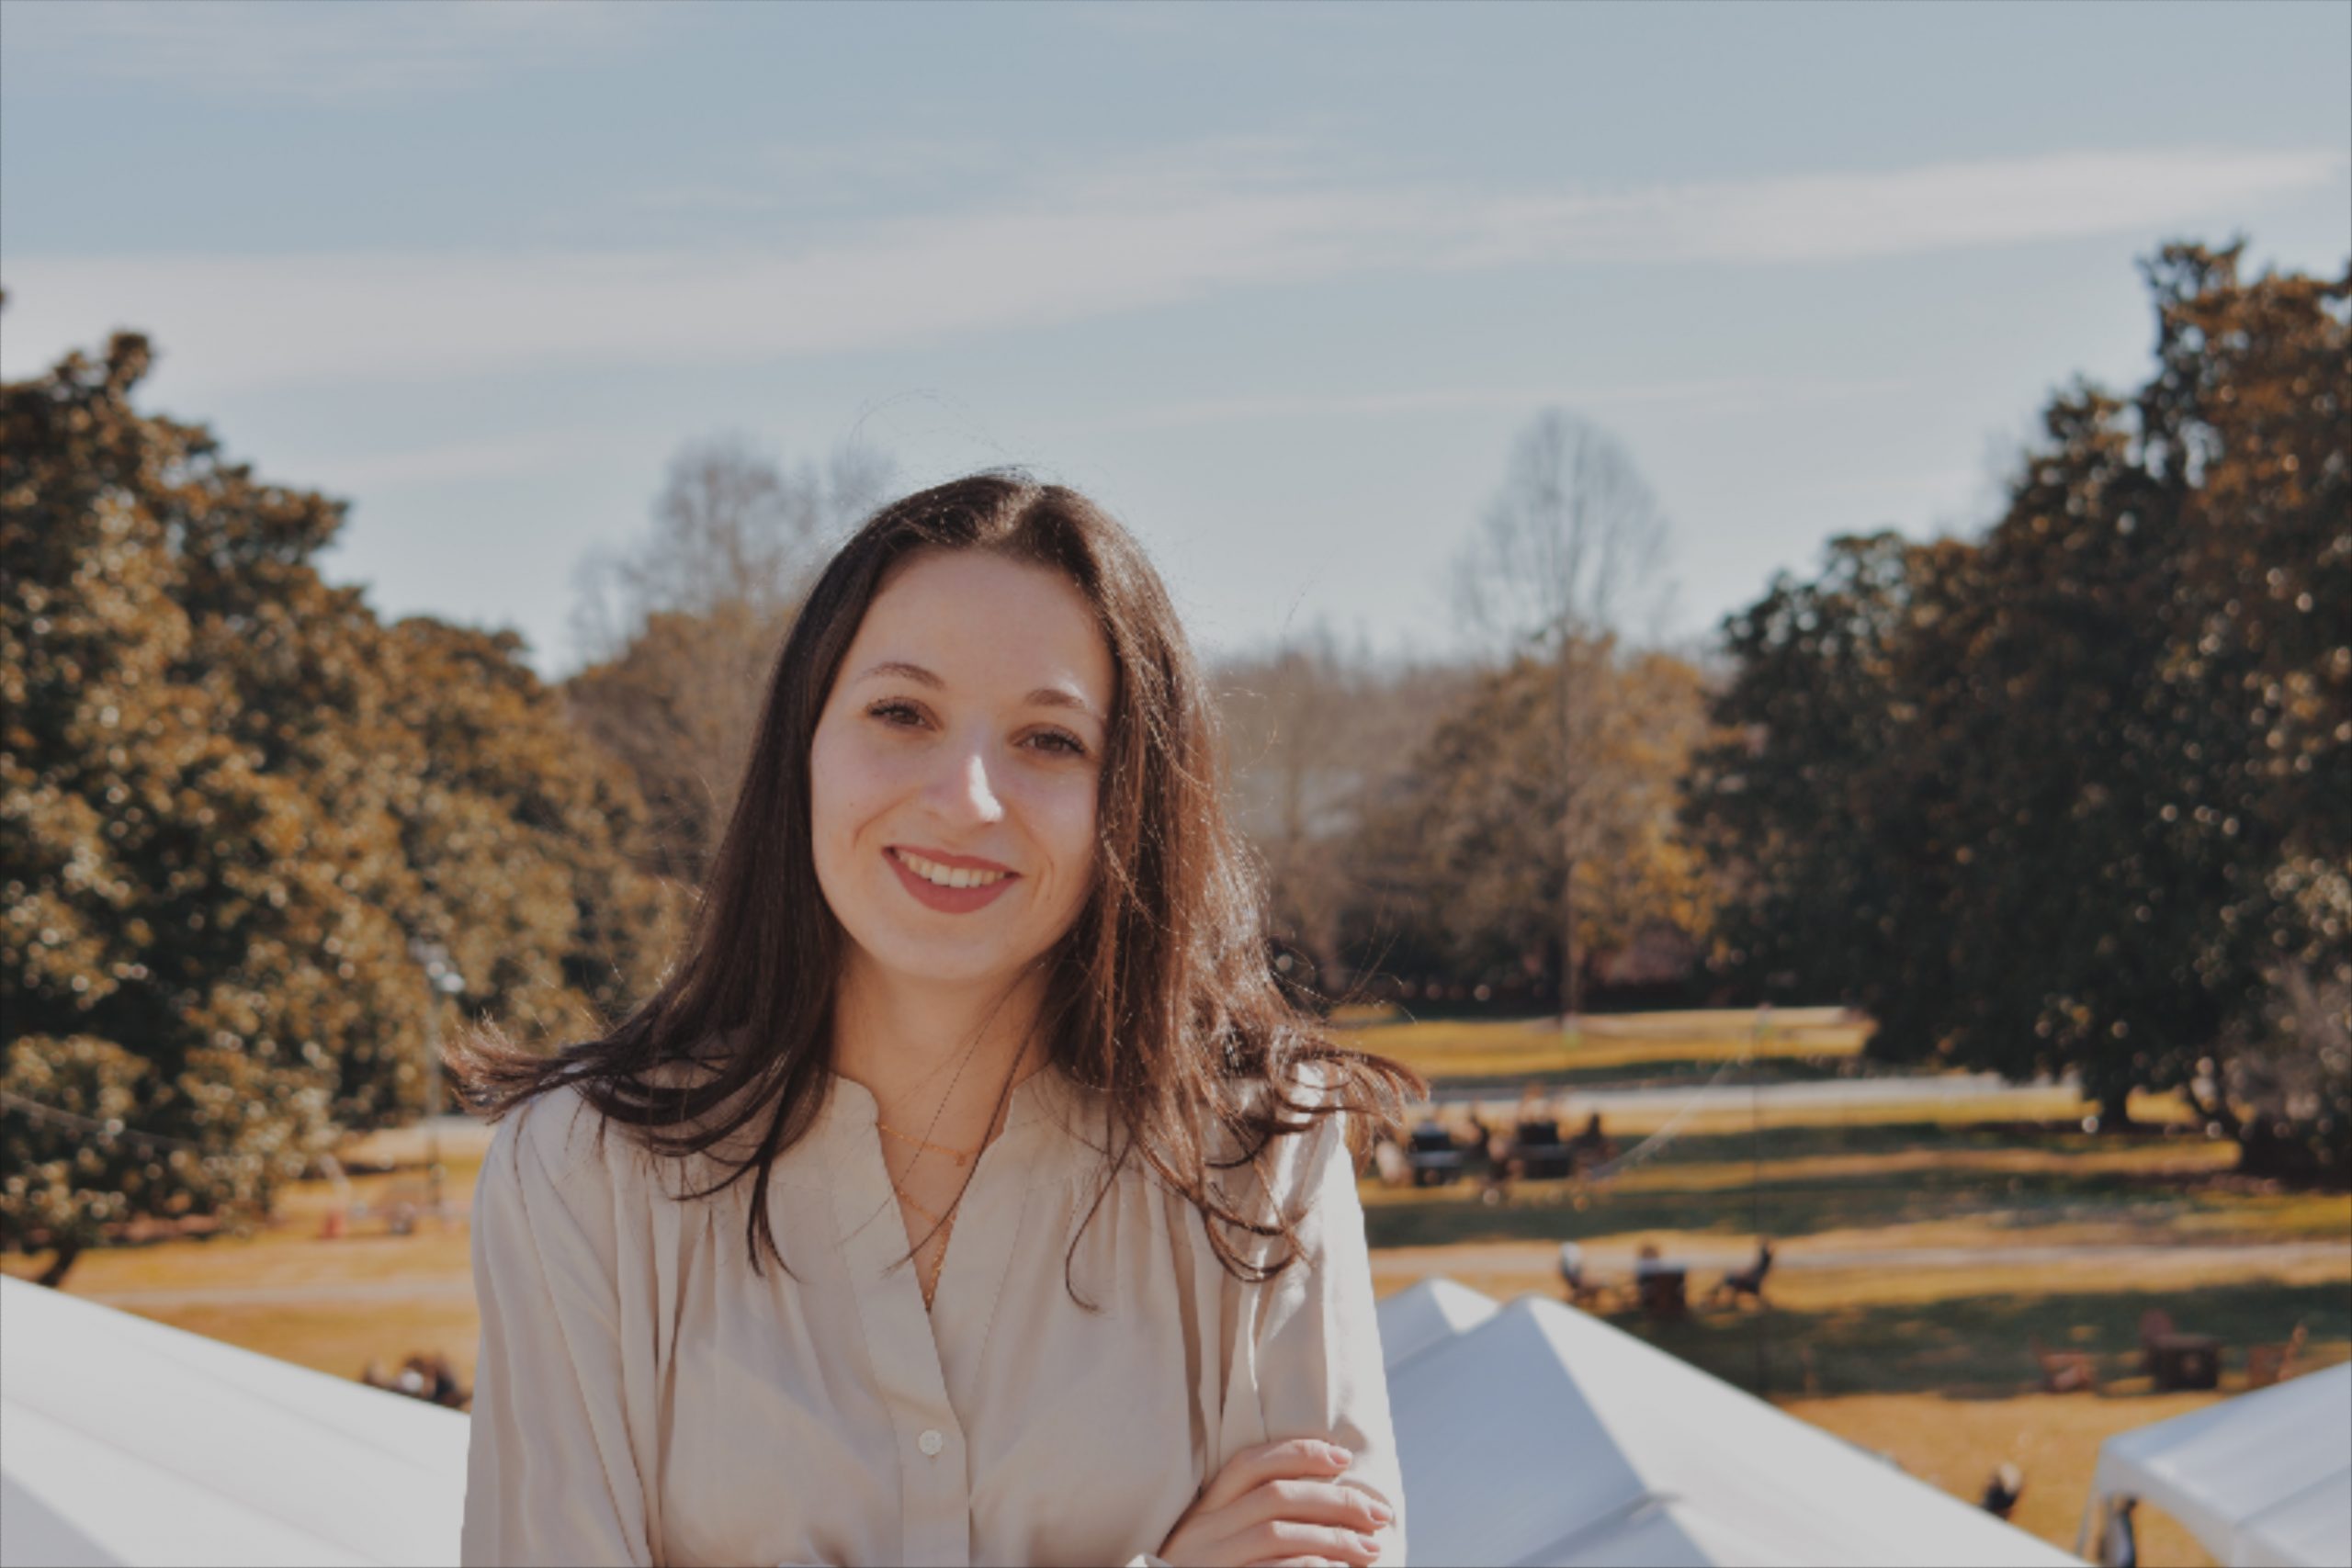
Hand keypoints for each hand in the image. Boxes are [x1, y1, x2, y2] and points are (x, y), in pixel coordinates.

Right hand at [1154, 1437, 1392, 1566]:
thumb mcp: (1217, 1546)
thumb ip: (1249, 1519)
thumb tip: (1325, 1494)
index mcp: (1202, 1514)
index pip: (1249, 1464)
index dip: (1298, 1453)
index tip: (1343, 1457)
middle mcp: (1201, 1534)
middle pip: (1275, 1497)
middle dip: (1334, 1500)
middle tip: (1378, 1515)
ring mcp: (1210, 1564)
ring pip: (1277, 1534)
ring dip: (1334, 1538)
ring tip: (1371, 1550)